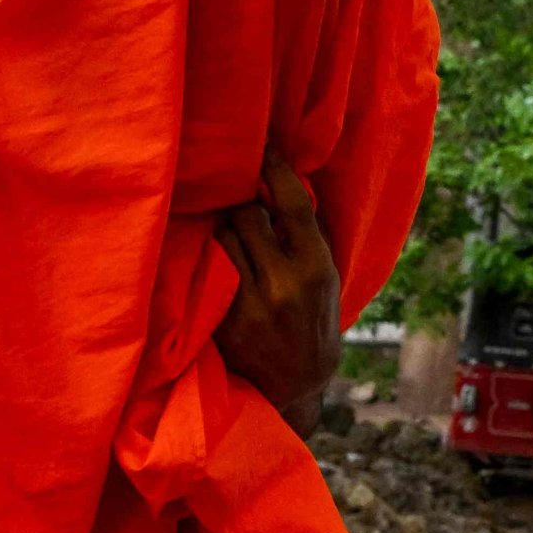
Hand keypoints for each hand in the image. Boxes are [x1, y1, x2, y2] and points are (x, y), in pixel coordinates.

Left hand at [212, 157, 344, 433]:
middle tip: (241, 203)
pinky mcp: (221, 322)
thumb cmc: (312, 321)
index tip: (264, 146)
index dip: (275, 168)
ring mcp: (248, 304)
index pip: (292, 204)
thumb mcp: (326, 279)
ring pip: (221, 238)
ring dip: (224, 230)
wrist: (296, 385)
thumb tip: (283, 182)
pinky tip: (214, 258)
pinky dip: (210, 258)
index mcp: (316, 268)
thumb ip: (308, 237)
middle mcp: (282, 284)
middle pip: (246, 215)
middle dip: (243, 205)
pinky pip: (206, 271)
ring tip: (231, 235)